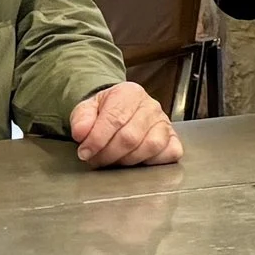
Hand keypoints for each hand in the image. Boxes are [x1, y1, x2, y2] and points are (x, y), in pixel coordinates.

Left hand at [68, 81, 182, 166]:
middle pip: (130, 137)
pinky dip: (153, 162)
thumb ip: (81, 118)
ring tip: (113, 160)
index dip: (97, 140)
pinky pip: (169, 153)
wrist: (122, 110)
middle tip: (96, 159)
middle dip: (108, 154)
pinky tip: (137, 160)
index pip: (114, 120)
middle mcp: (151, 106)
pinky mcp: (173, 138)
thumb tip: (81, 132)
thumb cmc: (106, 111)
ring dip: (127, 161)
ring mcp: (164, 122)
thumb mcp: (87, 108)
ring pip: (150, 147)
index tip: (85, 152)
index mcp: (129, 93)